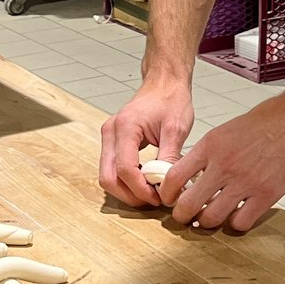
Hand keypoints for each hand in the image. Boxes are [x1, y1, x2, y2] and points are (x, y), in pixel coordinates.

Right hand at [99, 76, 194, 207]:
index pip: (124, 169)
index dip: (140, 189)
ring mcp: (109, 138)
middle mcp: (110, 133)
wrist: (164, 82)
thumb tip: (167, 187)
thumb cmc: (170, 99)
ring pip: (108, 177)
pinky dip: (127, 181)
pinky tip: (147, 182)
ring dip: (127, 190)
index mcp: (125, 127)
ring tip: (152, 193)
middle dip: (130, 195)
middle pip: (108, 178)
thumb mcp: (176, 128)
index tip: (159, 197)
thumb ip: (169, 158)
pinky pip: (113, 169)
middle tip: (154, 200)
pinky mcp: (113, 142)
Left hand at [159, 94, 284, 232]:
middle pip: (189, 204)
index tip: (170, 198)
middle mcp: (224, 165)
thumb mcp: (227, 130)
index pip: (175, 177)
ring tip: (210, 217)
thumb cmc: (267, 121)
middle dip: (182, 215)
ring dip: (207, 221)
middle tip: (185, 216)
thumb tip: (193, 173)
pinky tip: (238, 215)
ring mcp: (246, 182)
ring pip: (212, 217)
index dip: (168, 193)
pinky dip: (236, 223)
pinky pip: (241, 221)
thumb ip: (209, 152)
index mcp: (211, 146)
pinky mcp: (266, 194)